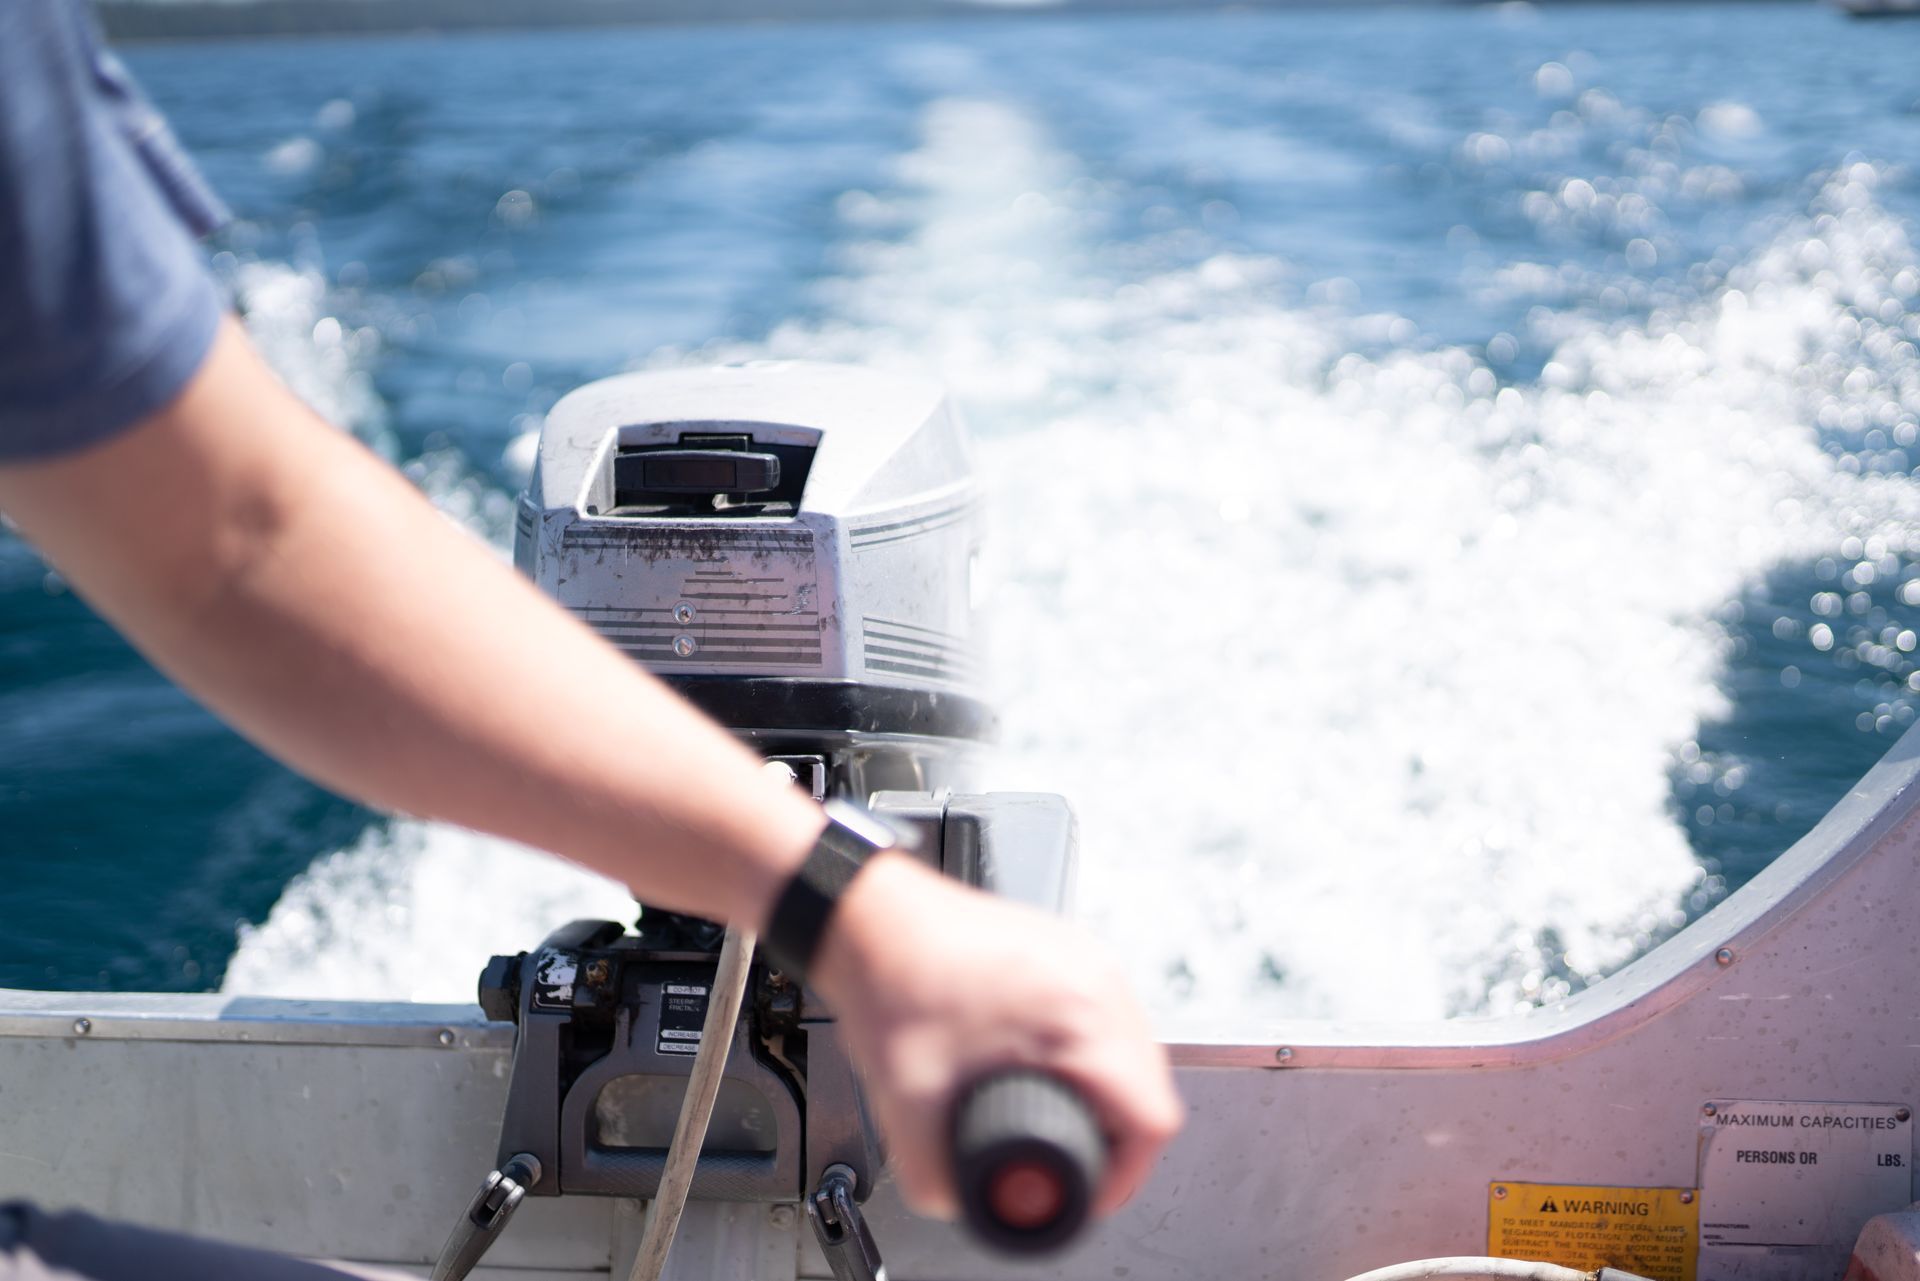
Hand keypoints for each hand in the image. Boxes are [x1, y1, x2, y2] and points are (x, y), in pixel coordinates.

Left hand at [810, 854, 1182, 1219]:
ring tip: (1067, 1115)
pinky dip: (1093, 1054)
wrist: (873, 920)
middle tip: (1075, 1161)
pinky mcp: (1071, 951)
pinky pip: (1110, 1017)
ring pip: (1137, 1049)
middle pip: (1151, 1086)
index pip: (1151, 1117)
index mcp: (1077, 1016)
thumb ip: (937, 1176)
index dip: (1123, 1173)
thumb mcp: (911, 1107)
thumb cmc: (894, 985)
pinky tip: (1054, 1068)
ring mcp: (1087, 958)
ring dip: (1110, 1094)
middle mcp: (1096, 980)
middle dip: (1117, 1137)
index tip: (1090, 1188)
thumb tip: (967, 1204)